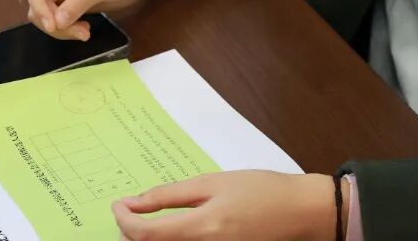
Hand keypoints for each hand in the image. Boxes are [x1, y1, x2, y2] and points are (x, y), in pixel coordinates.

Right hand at [22, 0, 163, 42]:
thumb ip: (78, 3)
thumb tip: (56, 23)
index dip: (38, 4)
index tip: (52, 25)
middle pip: (38, 1)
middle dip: (53, 20)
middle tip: (78, 33)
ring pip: (46, 13)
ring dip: (61, 28)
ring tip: (85, 33)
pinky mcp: (69, 1)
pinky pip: (58, 18)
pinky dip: (67, 28)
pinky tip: (85, 30)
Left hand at [113, 171, 340, 240]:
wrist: (300, 212)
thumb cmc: (262, 191)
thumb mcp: (212, 183)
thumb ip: (170, 196)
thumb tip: (135, 202)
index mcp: (202, 229)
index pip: (145, 235)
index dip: (123, 221)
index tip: (117, 205)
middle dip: (130, 234)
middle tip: (128, 213)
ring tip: (144, 221)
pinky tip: (167, 231)